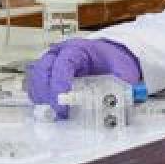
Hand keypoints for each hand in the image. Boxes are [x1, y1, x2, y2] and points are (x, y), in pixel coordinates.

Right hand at [26, 38, 142, 118]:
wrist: (111, 56)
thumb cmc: (114, 62)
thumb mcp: (124, 71)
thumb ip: (125, 86)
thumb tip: (129, 102)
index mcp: (78, 49)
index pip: (62, 64)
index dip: (59, 84)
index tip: (62, 104)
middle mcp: (60, 53)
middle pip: (42, 70)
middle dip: (46, 93)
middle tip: (56, 113)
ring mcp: (52, 62)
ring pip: (36, 76)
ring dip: (40, 96)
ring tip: (52, 113)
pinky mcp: (48, 73)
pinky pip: (36, 83)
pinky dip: (39, 96)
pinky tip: (47, 109)